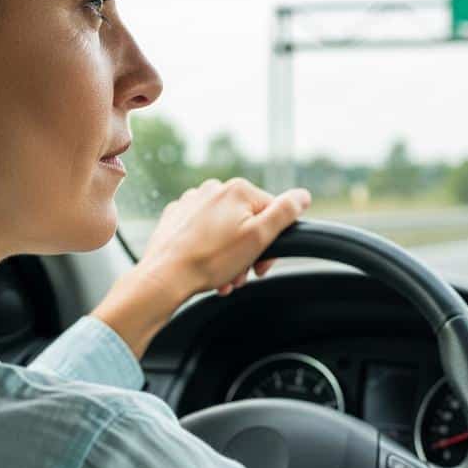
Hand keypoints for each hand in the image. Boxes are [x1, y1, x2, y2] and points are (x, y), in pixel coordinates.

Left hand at [93, 178, 310, 357]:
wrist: (164, 277)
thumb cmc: (210, 260)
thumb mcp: (258, 238)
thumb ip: (285, 212)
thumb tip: (303, 195)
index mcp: (238, 190)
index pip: (272, 213)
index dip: (271, 243)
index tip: (261, 267)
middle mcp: (214, 189)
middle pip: (247, 222)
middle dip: (248, 253)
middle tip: (239, 276)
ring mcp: (192, 202)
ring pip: (225, 230)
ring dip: (229, 256)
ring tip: (222, 278)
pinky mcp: (177, 217)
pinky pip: (202, 232)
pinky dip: (209, 250)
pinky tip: (206, 268)